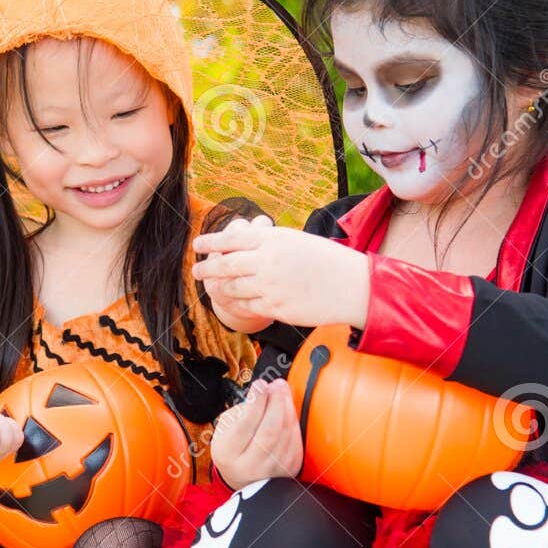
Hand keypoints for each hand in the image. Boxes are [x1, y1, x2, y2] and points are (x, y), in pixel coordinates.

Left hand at [192, 217, 367, 328]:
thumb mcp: (296, 240)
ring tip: (213, 287)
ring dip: (220, 288)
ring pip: (233, 288)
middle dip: (207, 268)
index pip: (232, 239)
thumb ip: (268, 243)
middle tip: (196, 271)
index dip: (211, 242)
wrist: (351, 286)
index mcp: (273, 239)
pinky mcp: (275, 308)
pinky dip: (236, 304)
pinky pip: (247, 307)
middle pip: (226, 265)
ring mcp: (270, 287)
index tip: (198, 245)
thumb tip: (241, 246)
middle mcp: (267, 262)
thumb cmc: (327, 260)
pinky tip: (233, 302)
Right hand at [210, 378, 303, 489]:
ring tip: (282, 391)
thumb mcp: (225, 429)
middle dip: (276, 402)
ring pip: (286, 434)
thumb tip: (266, 392)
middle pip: (270, 431)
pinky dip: (293, 421)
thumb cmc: (233, 448)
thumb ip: (242, 411)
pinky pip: (295, 441)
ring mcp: (271, 470)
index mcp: (228, 453)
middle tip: (277, 385)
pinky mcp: (288, 470)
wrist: (242, 478)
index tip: (260, 384)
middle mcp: (250, 466)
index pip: (245, 425)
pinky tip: (288, 408)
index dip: (255, 402)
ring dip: (287, 408)